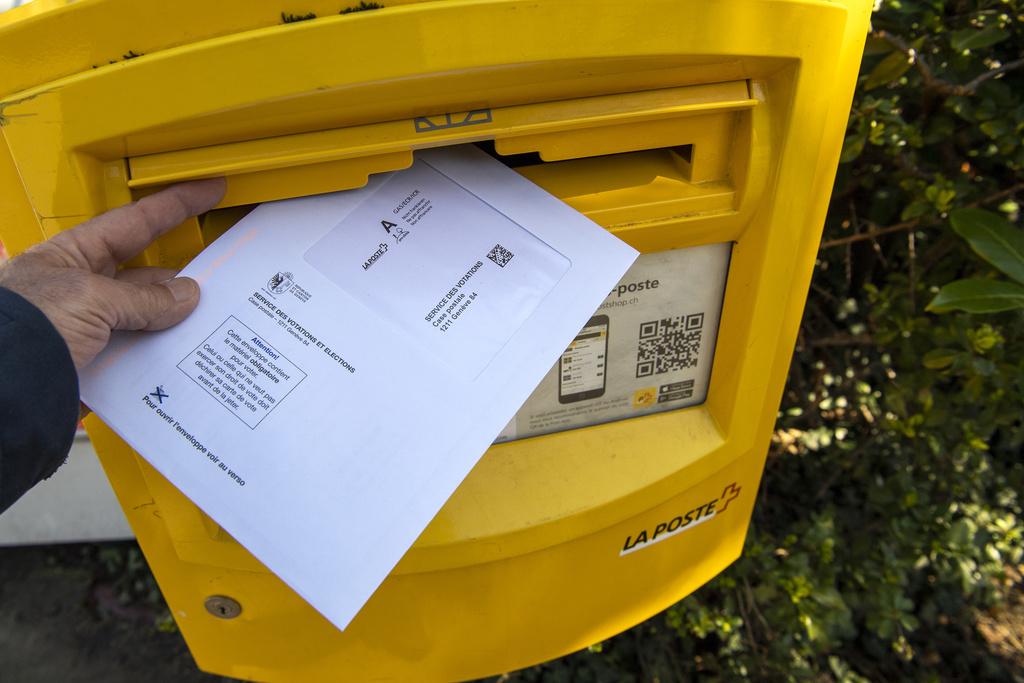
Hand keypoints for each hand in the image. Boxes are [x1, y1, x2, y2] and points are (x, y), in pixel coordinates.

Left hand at [0, 179, 224, 368]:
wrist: (3, 393)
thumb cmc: (24, 329)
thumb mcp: (91, 299)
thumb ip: (143, 298)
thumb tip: (185, 296)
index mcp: (69, 257)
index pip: (134, 222)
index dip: (176, 204)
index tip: (210, 190)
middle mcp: (79, 290)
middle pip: (145, 274)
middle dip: (182, 275)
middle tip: (220, 273)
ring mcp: (87, 328)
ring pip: (146, 317)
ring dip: (174, 321)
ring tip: (208, 320)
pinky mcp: (94, 364)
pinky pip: (138, 354)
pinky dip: (161, 355)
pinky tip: (182, 355)